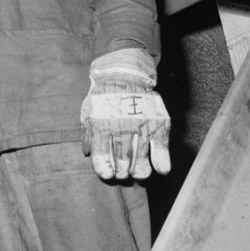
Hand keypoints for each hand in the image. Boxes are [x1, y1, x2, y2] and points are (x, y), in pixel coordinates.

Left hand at [81, 51, 170, 180]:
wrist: (125, 75)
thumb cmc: (104, 96)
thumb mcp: (89, 112)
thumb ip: (88, 133)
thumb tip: (88, 153)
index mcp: (101, 127)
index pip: (102, 156)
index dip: (105, 170)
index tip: (108, 175)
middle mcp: (121, 129)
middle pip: (122, 161)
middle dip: (122, 172)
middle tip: (123, 173)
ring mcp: (141, 127)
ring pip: (140, 159)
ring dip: (139, 171)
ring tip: (137, 173)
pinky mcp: (158, 124)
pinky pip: (161, 148)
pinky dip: (162, 162)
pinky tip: (161, 170)